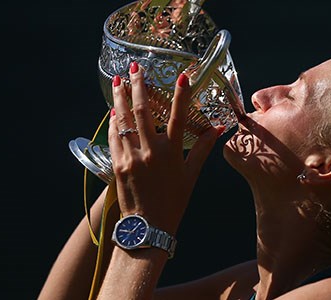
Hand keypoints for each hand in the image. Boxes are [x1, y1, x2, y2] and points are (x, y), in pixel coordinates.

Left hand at [107, 61, 221, 234]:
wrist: (148, 227)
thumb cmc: (173, 202)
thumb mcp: (191, 175)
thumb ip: (202, 149)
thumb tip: (217, 129)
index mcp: (172, 152)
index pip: (178, 116)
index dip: (181, 95)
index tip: (181, 76)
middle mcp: (151, 151)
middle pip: (143, 111)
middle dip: (138, 86)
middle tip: (135, 68)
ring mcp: (132, 157)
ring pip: (124, 121)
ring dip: (119, 99)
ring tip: (117, 81)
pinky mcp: (117, 165)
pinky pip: (114, 137)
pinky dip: (113, 123)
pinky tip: (113, 112)